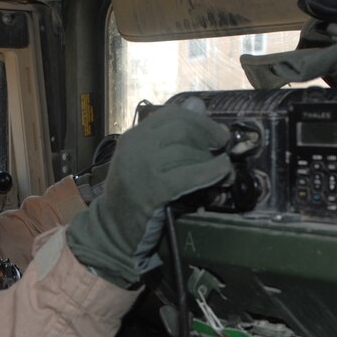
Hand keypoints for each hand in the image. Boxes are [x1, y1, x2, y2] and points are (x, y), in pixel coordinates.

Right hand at [66, 104, 230, 286]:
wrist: (112, 230)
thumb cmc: (132, 197)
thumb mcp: (145, 162)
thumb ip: (168, 137)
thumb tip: (198, 105)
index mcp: (134, 136)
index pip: (171, 115)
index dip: (198, 120)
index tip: (215, 131)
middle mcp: (136, 146)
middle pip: (182, 128)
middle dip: (208, 135)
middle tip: (222, 146)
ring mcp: (143, 167)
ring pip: (187, 152)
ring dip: (212, 160)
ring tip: (225, 170)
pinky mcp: (153, 190)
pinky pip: (189, 175)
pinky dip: (211, 172)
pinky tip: (222, 173)